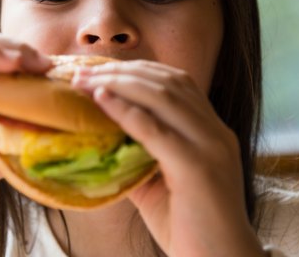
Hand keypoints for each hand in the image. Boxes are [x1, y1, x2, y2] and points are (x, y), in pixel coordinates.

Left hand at [73, 60, 263, 256]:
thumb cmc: (189, 229)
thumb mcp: (157, 184)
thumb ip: (135, 156)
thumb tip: (96, 138)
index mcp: (211, 132)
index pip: (177, 82)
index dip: (137, 70)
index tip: (99, 69)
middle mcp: (215, 132)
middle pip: (168, 82)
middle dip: (122, 71)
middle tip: (82, 71)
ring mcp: (210, 147)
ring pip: (164, 97)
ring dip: (119, 83)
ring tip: (85, 81)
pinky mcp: (198, 168)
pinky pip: (157, 131)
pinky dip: (126, 111)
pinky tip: (102, 100)